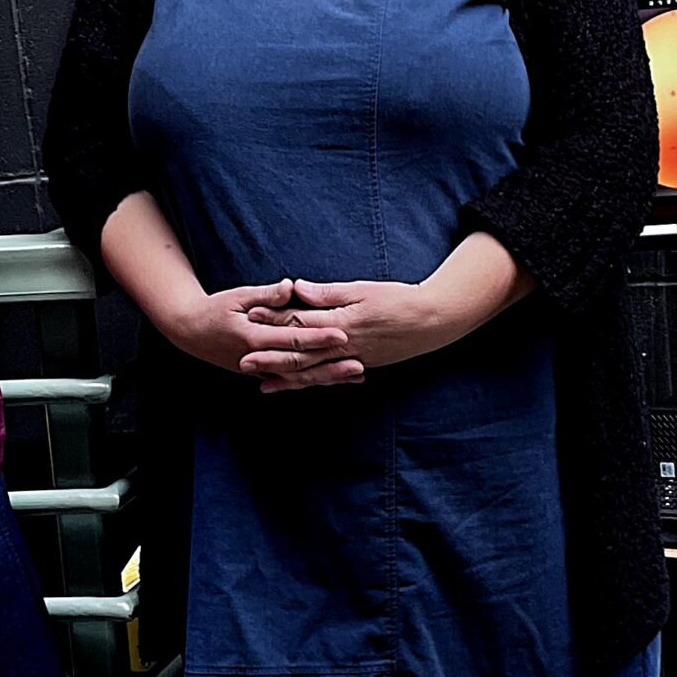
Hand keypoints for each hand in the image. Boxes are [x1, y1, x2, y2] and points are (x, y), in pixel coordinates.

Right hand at [165, 277, 359, 384]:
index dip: (318, 337)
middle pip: (300, 364)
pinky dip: (314, 378)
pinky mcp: (262, 373)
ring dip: (328, 377)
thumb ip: (266, 294)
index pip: (292, 338)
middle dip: (330, 365)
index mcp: (253, 337)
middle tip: (358, 364)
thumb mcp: (237, 296)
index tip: (342, 334)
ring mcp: (260, 370)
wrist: (189, 332)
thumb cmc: (214, 309)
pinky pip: (292, 379)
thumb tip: (291, 287)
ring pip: (299, 377)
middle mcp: (258, 359)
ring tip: (356, 376)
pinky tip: (336, 379)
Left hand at [244, 276, 460, 392]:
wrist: (433, 322)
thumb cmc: (399, 300)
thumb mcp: (362, 289)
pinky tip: (299, 387)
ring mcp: (354, 360)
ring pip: (314, 373)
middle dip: (270, 357)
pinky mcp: (362, 365)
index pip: (301, 321)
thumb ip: (328, 293)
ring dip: (287, 378)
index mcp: (342, 323)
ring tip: (262, 384)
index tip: (250, 316)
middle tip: (242, 360)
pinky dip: (312, 383)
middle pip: (301, 353)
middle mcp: (344, 346)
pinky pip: (331, 378)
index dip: (274, 319)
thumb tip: (298, 288)